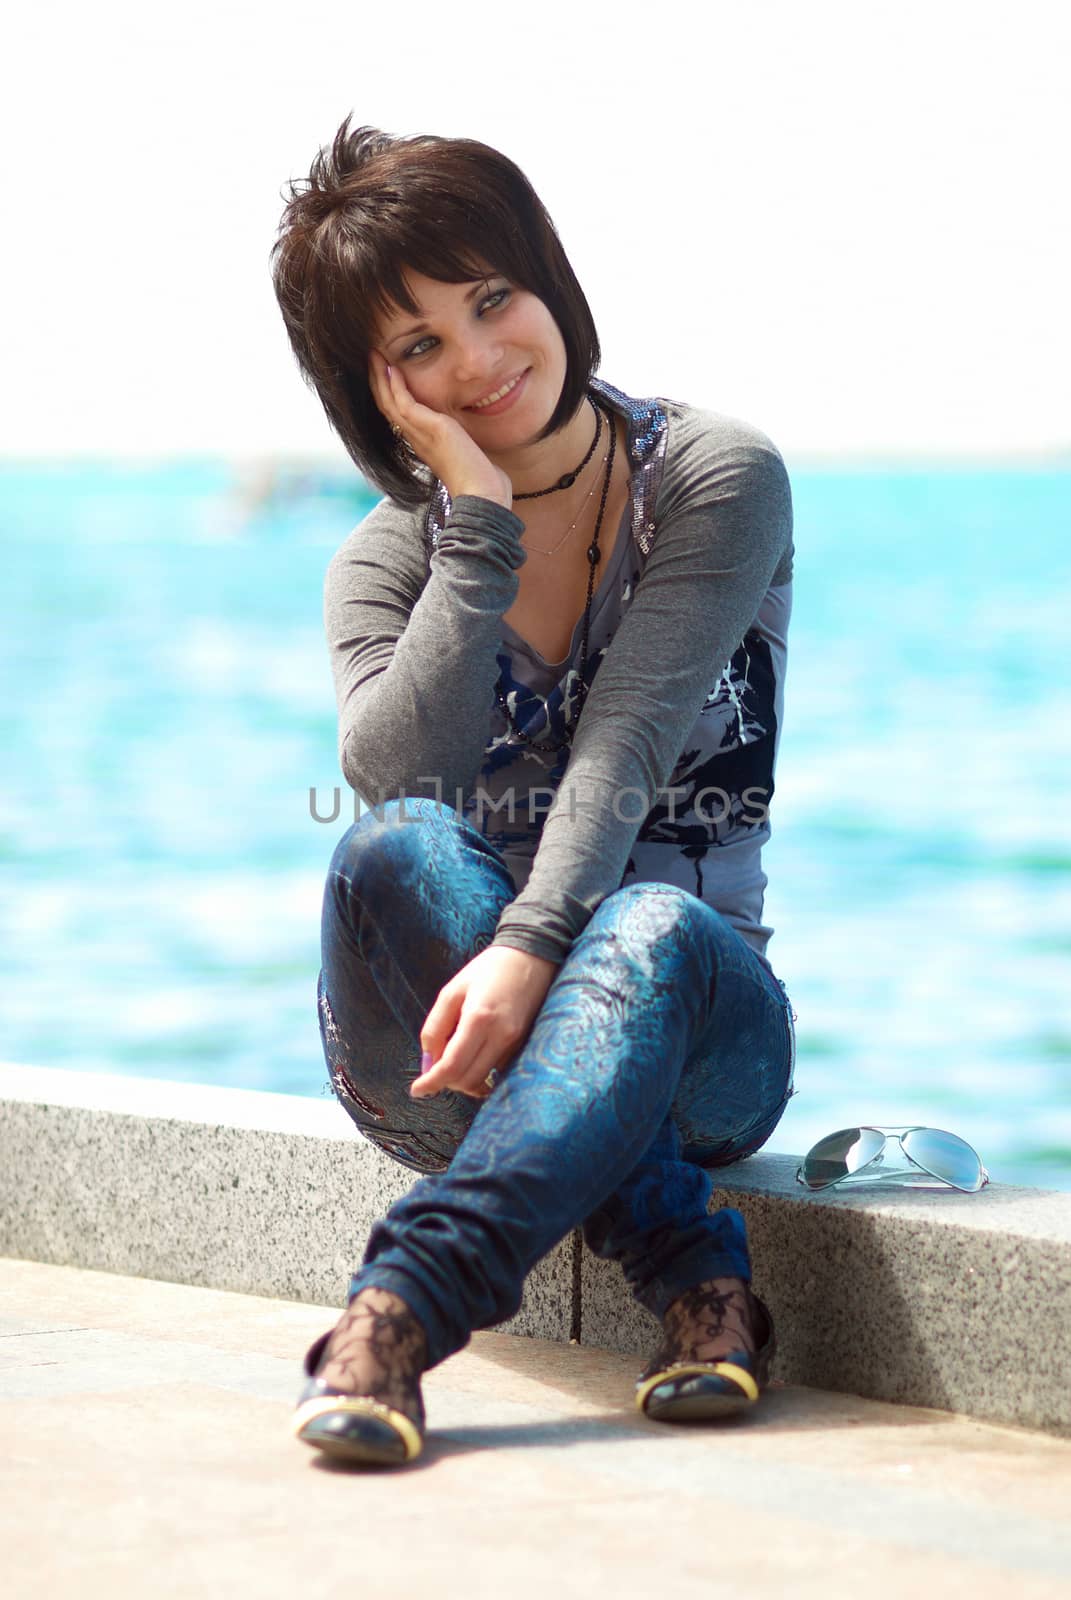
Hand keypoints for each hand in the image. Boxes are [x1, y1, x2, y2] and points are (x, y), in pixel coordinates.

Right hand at [369, 350, 512, 508]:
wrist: (483, 495)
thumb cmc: (480, 481)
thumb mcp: (468, 453)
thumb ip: (463, 442)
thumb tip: (470, 438)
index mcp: (423, 444)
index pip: (398, 414)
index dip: (388, 393)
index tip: (385, 372)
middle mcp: (416, 439)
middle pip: (387, 405)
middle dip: (378, 381)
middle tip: (371, 357)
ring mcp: (420, 435)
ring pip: (389, 402)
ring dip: (380, 377)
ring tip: (374, 355)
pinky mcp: (430, 430)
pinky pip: (403, 403)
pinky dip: (395, 385)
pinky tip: (391, 367)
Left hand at [411, 945, 558, 1100]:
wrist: (531, 956)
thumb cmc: (488, 969)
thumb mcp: (452, 991)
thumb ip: (435, 1027)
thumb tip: (428, 1062)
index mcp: (478, 1018)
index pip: (452, 1066)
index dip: (432, 1083)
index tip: (416, 1090)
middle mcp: (500, 1036)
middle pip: (468, 1080)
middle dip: (446, 1082)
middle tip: (434, 1068)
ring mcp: (515, 1042)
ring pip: (483, 1080)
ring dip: (462, 1079)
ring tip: (452, 1061)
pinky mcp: (524, 1045)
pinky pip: (497, 1071)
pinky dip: (481, 1072)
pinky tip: (474, 1057)